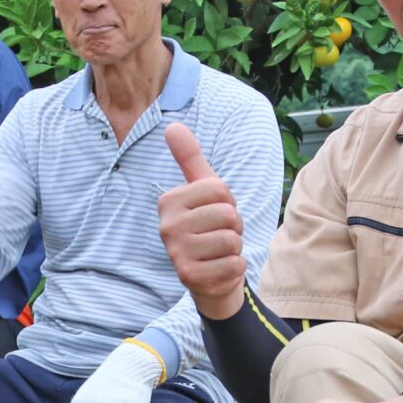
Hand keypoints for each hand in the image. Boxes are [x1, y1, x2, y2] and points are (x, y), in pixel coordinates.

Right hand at [158, 123, 245, 319]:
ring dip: (234, 247)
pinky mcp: (189, 276)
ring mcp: (176, 252)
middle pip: (227, 214)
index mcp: (169, 201)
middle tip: (219, 235)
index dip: (229, 201)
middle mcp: (167, 226)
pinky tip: (220, 268)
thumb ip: (189, 158)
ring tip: (220, 251)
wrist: (212, 276)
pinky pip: (233, 263)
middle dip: (233, 226)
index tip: (216, 213)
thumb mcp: (202, 190)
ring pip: (231, 239)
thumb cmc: (209, 227)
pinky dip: (235, 267)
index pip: (219, 189)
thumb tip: (172, 125)